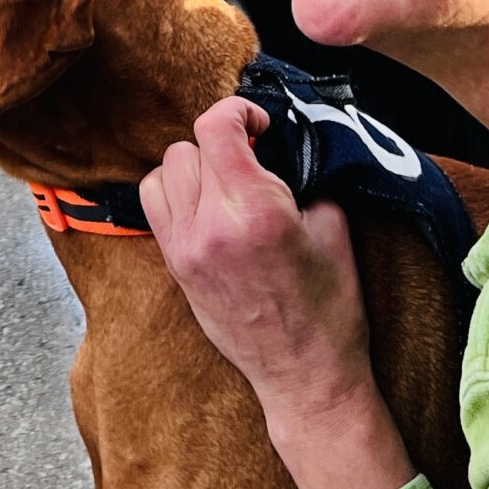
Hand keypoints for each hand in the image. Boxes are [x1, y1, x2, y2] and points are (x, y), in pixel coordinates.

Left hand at [144, 98, 413, 488]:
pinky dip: (175, 193)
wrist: (305, 377)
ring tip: (226, 183)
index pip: (215, 126)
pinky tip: (207, 206)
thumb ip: (300, 176)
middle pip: (188, 146)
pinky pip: (155, 204)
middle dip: (222, 143)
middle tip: (253, 158)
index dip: (238, 110)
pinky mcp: (174, 267)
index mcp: (255, 210)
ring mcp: (184, 248)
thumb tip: (277, 148)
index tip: (260, 124)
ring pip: (164, 170)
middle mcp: (210, 225)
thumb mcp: (333, 226)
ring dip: (194, 166)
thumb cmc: (330, 307)